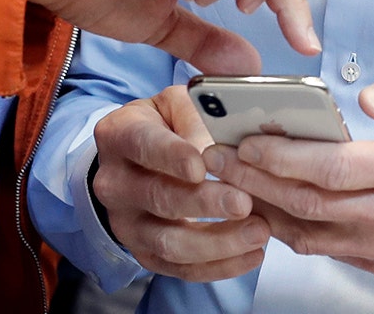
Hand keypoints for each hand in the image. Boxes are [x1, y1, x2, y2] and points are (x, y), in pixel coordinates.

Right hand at [92, 87, 269, 281]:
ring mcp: (127, 223)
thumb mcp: (177, 104)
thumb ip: (199, 110)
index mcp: (119, 135)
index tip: (202, 166)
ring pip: (170, 242)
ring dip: (217, 242)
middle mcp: (115, 183)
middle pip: (159, 198)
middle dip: (205, 204)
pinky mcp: (145, 253)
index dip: (172, 157)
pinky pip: (181, 269)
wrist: (136, 162)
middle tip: (243, 202)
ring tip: (258, 232)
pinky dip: (220, 266)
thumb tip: (223, 139)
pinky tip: (252, 255)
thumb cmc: (166, 126)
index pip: (143, 145)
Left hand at [202, 64, 373, 275]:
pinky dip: (285, 226)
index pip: (334, 169)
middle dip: (255, 180)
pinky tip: (260, 200)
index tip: (246, 141)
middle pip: (310, 203)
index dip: (284, 157)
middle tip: (216, 157)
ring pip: (308, 232)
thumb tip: (366, 99)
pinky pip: (321, 247)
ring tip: (226, 178)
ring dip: (261, 206)